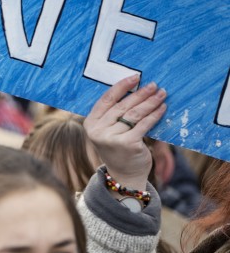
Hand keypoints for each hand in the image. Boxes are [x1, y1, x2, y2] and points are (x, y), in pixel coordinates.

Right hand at [83, 74, 166, 191]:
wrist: (124, 175)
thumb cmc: (119, 148)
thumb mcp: (109, 131)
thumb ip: (114, 114)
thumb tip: (135, 90)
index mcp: (91, 123)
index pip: (106, 99)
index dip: (121, 87)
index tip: (135, 77)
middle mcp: (98, 130)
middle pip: (122, 106)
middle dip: (140, 94)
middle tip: (153, 85)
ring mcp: (112, 138)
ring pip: (134, 114)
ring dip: (150, 102)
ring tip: (161, 94)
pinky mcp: (127, 144)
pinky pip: (143, 125)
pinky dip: (154, 115)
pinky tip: (162, 108)